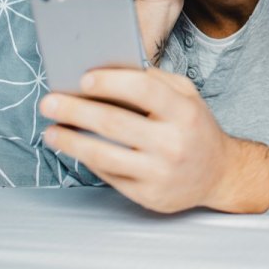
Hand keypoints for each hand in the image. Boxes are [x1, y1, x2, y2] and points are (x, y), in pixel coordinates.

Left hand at [39, 67, 268, 213]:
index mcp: (184, 113)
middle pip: (114, 123)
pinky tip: (73, 148)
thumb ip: (155, 81)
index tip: (83, 78)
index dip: (111, 82)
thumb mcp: (188, 96)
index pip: (144, 90)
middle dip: (76, 110)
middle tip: (49, 102)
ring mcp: (160, 173)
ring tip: (50, 130)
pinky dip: (87, 160)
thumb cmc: (195, 127)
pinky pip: (109, 175)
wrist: (219, 174)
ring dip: (70, 141)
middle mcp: (173, 144)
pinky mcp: (148, 196)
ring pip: (104, 155)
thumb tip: (108, 72)